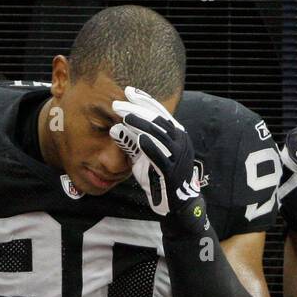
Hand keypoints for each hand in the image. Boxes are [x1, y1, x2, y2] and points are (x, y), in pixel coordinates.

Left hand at [110, 87, 202, 225]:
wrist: (177, 205)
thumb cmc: (160, 179)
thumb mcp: (145, 157)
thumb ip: (133, 142)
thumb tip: (115, 128)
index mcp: (177, 135)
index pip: (160, 112)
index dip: (144, 101)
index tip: (128, 92)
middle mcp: (180, 142)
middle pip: (158, 120)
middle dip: (137, 110)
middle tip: (118, 104)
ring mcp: (178, 156)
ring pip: (160, 135)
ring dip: (141, 124)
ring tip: (125, 117)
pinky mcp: (173, 171)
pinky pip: (161, 156)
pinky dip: (150, 146)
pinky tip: (138, 138)